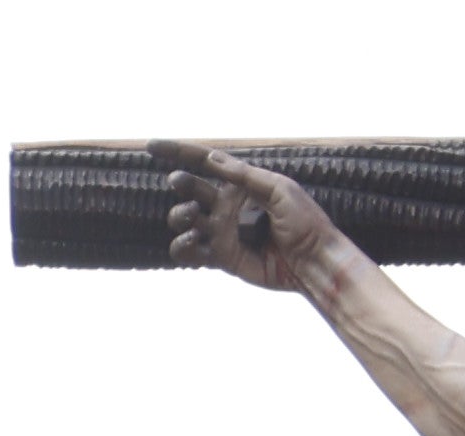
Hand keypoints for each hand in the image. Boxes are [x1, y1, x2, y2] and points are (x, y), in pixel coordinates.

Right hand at [160, 142, 343, 291]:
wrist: (313, 262)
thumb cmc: (304, 222)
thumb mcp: (278, 190)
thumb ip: (244, 176)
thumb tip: (212, 158)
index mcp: (241, 183)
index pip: (204, 162)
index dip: (177, 152)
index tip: (151, 146)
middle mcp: (228, 205)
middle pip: (191, 189)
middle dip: (181, 184)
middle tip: (179, 183)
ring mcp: (223, 231)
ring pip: (185, 220)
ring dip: (180, 215)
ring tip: (193, 217)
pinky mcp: (222, 258)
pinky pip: (192, 252)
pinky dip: (183, 247)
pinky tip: (192, 241)